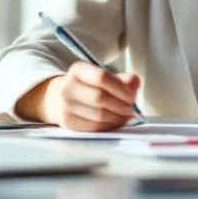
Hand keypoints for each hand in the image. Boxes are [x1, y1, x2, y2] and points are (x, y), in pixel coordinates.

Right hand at [20, 62, 140, 130]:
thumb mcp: (103, 76)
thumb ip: (122, 79)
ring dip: (118, 117)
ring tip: (126, 115)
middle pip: (100, 98)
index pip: (101, 77)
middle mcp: (68, 87)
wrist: (63, 99)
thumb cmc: (90, 86)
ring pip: (98, 115)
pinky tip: (116, 121)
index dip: (120, 88)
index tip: (132, 96)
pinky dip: (109, 126)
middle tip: (132, 108)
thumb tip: (134, 83)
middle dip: (121, 105)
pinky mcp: (68, 123)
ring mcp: (66, 106)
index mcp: (78, 70)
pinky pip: (94, 127)